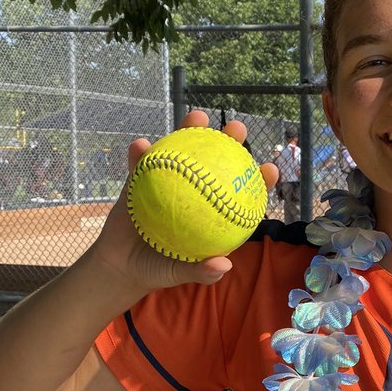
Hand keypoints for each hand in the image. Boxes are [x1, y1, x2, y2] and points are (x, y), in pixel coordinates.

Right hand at [90, 110, 278, 294]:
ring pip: (181, 152)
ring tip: (197, 116)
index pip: (240, 193)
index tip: (269, 169)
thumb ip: (201, 272)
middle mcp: (194, 191)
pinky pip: (140, 164)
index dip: (257, 180)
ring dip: (189, 131)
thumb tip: (223, 266)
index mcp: (211, 211)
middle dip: (230, 140)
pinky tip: (141, 146)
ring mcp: (168, 181)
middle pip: (216, 161)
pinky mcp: (140, 179)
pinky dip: (140, 154)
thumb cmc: (159, 269)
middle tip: (237, 128)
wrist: (122, 265)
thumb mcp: (179, 274)